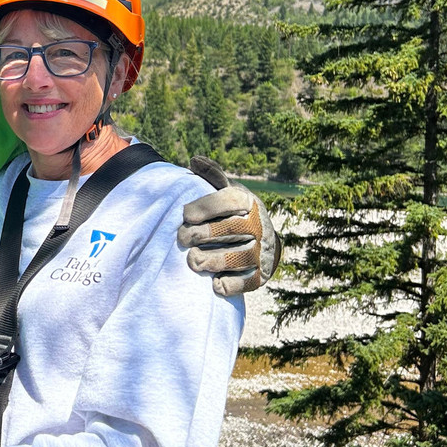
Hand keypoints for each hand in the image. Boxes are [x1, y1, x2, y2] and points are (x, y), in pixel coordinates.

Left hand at [179, 156, 281, 296]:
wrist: (263, 241)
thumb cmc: (233, 213)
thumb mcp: (225, 192)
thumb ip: (210, 177)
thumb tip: (194, 161)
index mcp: (247, 202)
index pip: (228, 201)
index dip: (206, 207)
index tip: (185, 214)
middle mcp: (258, 225)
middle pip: (230, 230)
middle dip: (203, 234)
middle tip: (182, 238)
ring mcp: (261, 252)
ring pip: (239, 257)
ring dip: (214, 260)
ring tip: (194, 261)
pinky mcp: (261, 275)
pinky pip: (248, 282)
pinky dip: (232, 285)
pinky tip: (215, 284)